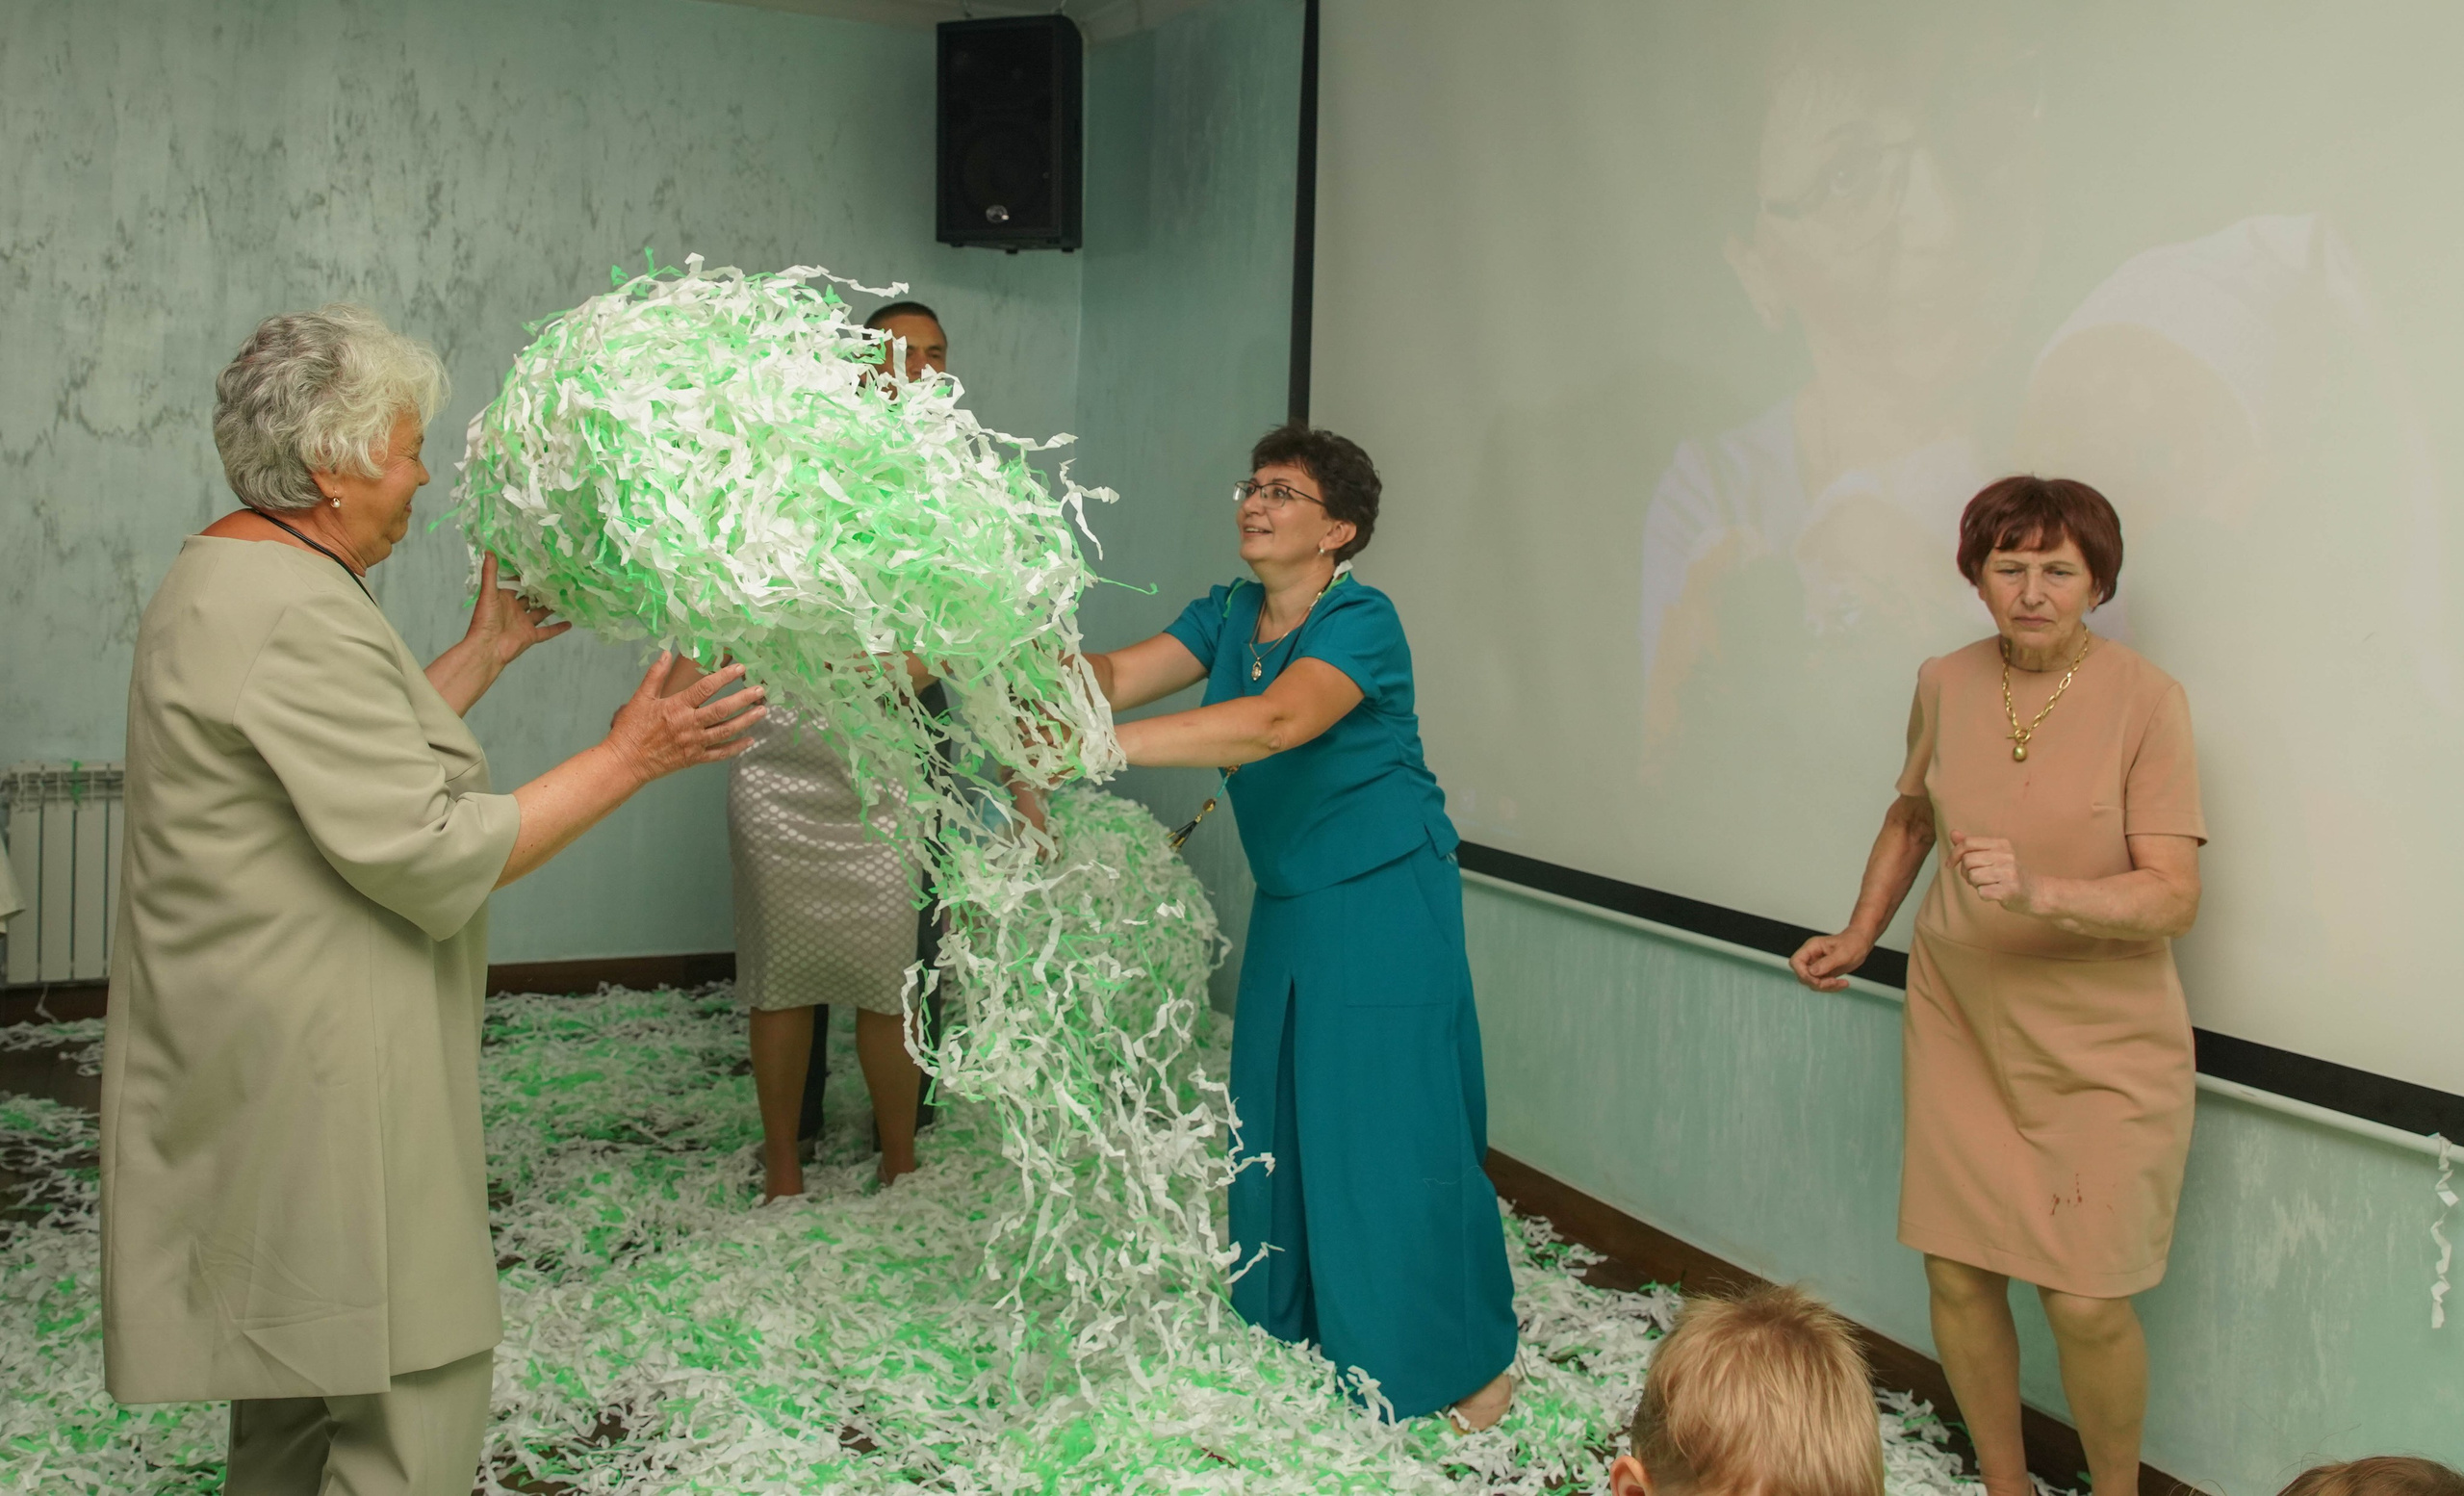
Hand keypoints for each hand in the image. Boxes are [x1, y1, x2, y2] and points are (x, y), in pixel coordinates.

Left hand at [464, 553, 569, 667]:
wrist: (487, 648)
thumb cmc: (484, 620)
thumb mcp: (488, 593)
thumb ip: (490, 573)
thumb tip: (489, 550)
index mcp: (503, 599)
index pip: (515, 584)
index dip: (524, 575)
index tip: (536, 564)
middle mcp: (514, 610)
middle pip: (530, 598)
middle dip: (540, 590)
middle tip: (555, 579)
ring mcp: (524, 623)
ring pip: (541, 613)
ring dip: (551, 606)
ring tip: (565, 596)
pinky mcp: (531, 635)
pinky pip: (547, 631)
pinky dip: (558, 628)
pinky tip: (570, 622)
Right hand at [605, 653, 765, 782]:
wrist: (625, 762)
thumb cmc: (631, 730)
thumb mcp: (640, 698)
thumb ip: (655, 675)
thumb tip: (665, 653)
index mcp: (676, 707)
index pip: (705, 688)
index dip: (724, 677)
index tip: (740, 668)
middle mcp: (688, 725)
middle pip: (722, 710)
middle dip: (743, 699)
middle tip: (760, 690)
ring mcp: (693, 743)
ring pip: (726, 731)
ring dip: (746, 721)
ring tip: (762, 711)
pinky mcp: (694, 759)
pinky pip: (720, 754)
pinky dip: (736, 747)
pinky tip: (750, 740)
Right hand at [1789, 929, 1874, 991]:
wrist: (1861, 943)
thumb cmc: (1853, 942)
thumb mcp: (1842, 953)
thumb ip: (1827, 963)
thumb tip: (1813, 972)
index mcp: (1812, 947)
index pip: (1796, 962)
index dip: (1802, 973)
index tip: (1816, 980)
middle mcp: (1812, 957)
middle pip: (1803, 975)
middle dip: (1817, 982)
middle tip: (1832, 982)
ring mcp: (1817, 965)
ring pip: (1812, 982)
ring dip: (1826, 987)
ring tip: (1841, 983)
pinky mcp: (1824, 972)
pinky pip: (1822, 984)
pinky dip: (1832, 987)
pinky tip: (1843, 983)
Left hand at [1949, 831, 2035, 912]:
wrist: (2036, 892)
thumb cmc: (2008, 873)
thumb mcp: (1993, 855)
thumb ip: (1972, 846)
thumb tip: (1953, 833)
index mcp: (2001, 844)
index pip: (1968, 843)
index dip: (1954, 854)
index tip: (1950, 864)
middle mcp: (2006, 856)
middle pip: (1967, 861)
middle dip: (1966, 872)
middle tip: (1976, 878)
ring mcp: (2009, 873)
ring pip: (1973, 877)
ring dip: (1975, 884)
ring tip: (1989, 884)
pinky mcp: (2009, 890)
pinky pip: (1981, 892)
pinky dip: (1984, 895)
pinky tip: (1995, 893)